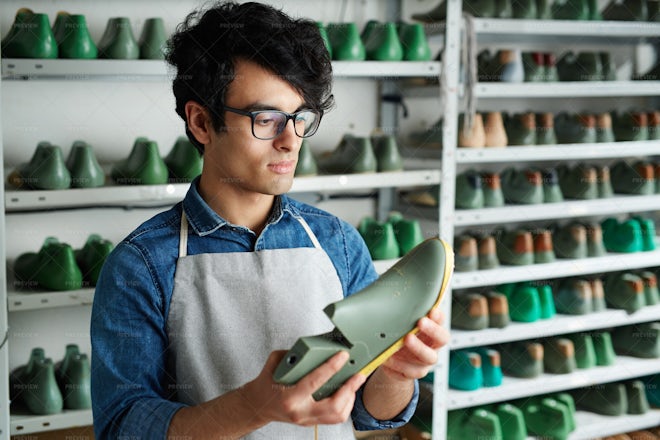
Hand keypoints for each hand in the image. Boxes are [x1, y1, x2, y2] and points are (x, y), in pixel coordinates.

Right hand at [242, 350, 366, 425]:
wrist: (257, 405)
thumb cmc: (266, 383)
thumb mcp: (275, 362)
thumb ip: (293, 354)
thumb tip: (314, 346)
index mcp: (290, 397)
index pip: (314, 382)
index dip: (331, 367)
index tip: (343, 356)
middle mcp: (300, 412)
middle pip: (334, 406)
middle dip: (350, 389)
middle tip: (359, 374)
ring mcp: (307, 420)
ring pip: (337, 415)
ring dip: (350, 398)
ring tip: (355, 383)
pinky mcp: (311, 422)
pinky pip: (334, 417)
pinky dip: (345, 404)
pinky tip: (347, 392)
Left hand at [379, 307, 449, 381]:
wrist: (392, 360)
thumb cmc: (399, 336)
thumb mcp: (401, 325)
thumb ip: (404, 316)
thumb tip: (394, 301)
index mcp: (432, 329)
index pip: (441, 321)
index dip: (438, 317)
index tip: (431, 311)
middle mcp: (433, 345)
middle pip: (442, 338)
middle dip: (433, 329)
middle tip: (421, 322)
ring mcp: (426, 360)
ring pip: (429, 356)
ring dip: (418, 347)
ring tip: (406, 339)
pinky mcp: (415, 372)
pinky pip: (411, 370)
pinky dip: (399, 363)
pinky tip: (389, 357)